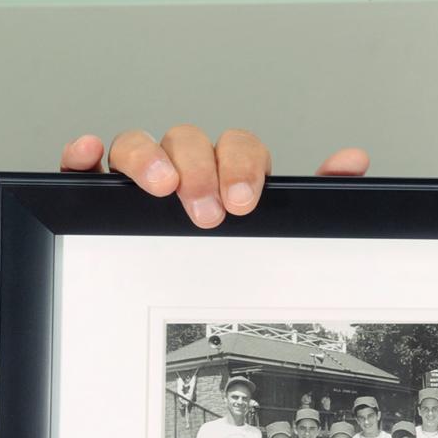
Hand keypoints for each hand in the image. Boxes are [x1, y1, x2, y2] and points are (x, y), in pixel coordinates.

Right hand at [59, 127, 368, 228]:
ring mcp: (140, 176)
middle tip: (207, 211)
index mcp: (228, 170)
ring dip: (148, 158)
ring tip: (161, 187)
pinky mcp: (98, 192)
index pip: (236, 146)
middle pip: (186, 139)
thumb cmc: (235, 248)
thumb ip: (316, 195)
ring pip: (136, 144)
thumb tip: (353, 160)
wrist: (195, 297)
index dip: (240, 165)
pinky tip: (87, 153)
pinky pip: (85, 165)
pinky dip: (84, 154)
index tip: (243, 201)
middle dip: (199, 169)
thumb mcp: (278, 226)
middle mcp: (184, 166)